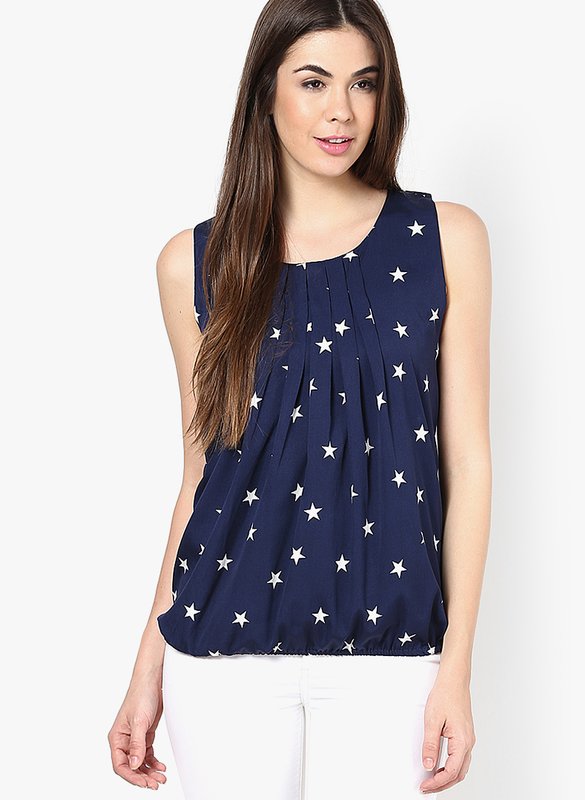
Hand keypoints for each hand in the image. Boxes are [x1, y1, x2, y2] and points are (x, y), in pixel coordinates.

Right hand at [108, 674, 166, 789]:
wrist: (152, 680)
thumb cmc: (141, 695)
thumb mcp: (139, 721)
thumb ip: (137, 744)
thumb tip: (134, 765)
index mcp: (116, 738)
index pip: (120, 765)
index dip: (131, 776)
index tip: (144, 783)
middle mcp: (124, 740)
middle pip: (131, 766)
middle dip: (143, 776)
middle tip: (155, 784)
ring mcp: (135, 738)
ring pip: (140, 761)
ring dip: (149, 771)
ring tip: (161, 778)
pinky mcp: (145, 734)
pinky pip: (147, 753)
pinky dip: (154, 761)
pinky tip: (161, 766)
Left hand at [419, 674, 475, 793]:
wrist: (454, 681)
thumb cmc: (445, 695)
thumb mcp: (432, 720)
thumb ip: (430, 745)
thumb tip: (428, 765)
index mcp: (462, 741)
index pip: (451, 772)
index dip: (437, 782)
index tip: (425, 785)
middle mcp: (468, 743)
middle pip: (458, 774)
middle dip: (443, 784)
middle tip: (426, 787)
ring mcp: (468, 739)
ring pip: (461, 768)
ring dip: (447, 777)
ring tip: (431, 780)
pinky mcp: (465, 736)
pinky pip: (460, 758)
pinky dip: (451, 767)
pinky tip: (440, 766)